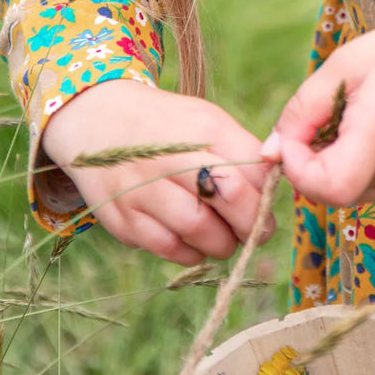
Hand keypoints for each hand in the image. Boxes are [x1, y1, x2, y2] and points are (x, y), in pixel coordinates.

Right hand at [42, 79, 271, 265]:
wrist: (97, 121)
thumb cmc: (168, 127)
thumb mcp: (207, 122)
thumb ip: (243, 152)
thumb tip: (277, 186)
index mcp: (201, 128)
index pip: (252, 170)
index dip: (267, 196)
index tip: (269, 205)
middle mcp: (170, 156)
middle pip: (230, 200)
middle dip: (253, 224)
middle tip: (258, 230)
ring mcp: (142, 189)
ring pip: (201, 232)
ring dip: (223, 243)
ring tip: (225, 235)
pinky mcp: (122, 219)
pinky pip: (169, 250)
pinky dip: (191, 252)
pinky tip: (194, 239)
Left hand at [268, 13, 374, 204]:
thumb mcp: (343, 64)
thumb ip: (302, 112)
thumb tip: (270, 154)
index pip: (329, 187)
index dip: (298, 169)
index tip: (293, 138)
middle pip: (334, 191)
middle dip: (313, 163)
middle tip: (323, 119)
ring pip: (351, 194)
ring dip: (336, 166)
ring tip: (354, 120)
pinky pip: (374, 189)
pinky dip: (360, 168)